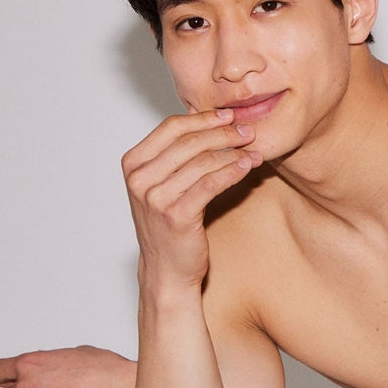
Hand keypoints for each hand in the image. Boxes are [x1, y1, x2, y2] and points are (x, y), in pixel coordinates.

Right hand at [121, 108, 262, 291]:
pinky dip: (232, 172)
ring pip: (202, 162)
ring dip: (233, 154)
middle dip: (223, 134)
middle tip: (248, 133)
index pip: (171, 128)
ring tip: (254, 152)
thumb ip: (175, 154)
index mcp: (133, 164)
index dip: (203, 119)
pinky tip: (247, 167)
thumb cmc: (169, 226)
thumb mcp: (164, 184)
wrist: (167, 270)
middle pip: (189, 142)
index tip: (229, 117)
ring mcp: (155, 198)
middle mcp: (140, 179)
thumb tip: (201, 118)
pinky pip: (210, 184)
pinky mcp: (176, 215)